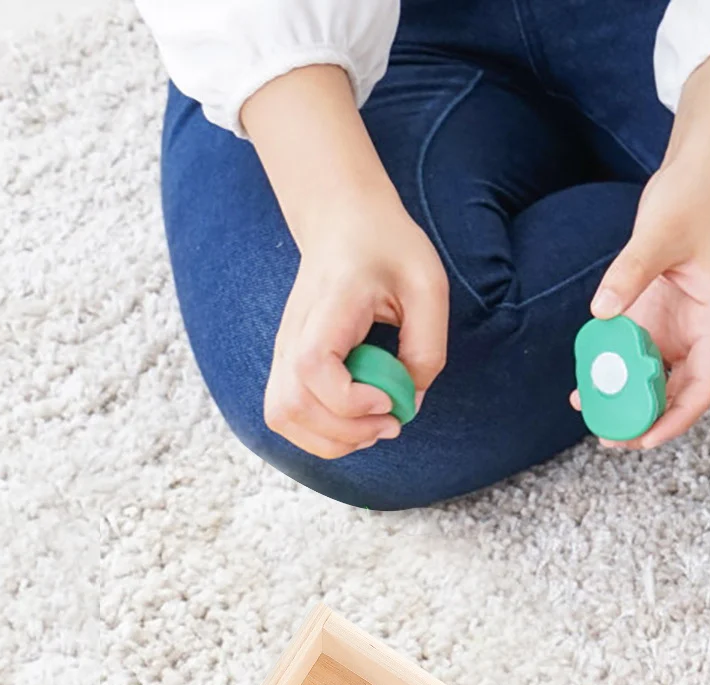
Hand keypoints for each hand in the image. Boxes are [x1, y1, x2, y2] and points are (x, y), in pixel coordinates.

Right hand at [264, 195, 448, 458]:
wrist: (343, 220)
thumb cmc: (389, 249)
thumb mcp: (428, 288)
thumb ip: (426, 348)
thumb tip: (408, 403)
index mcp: (330, 305)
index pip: (313, 367)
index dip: (350, 401)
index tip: (388, 399)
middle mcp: (294, 331)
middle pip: (290, 406)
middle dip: (346, 433)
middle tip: (390, 421)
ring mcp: (284, 348)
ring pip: (282, 417)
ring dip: (332, 440)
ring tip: (372, 426)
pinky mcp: (287, 363)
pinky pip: (287, 415)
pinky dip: (321, 434)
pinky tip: (355, 421)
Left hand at [570, 42, 709, 447]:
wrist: (700, 168)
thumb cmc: (696, 197)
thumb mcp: (661, 232)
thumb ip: (631, 272)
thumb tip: (601, 310)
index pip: (703, 386)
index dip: (677, 418)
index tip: (646, 439)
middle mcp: (698, 331)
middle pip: (678, 392)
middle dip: (646, 420)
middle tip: (608, 436)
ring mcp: (677, 324)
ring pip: (655, 376)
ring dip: (627, 398)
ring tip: (591, 413)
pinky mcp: (656, 312)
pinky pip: (635, 351)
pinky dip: (615, 367)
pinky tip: (587, 377)